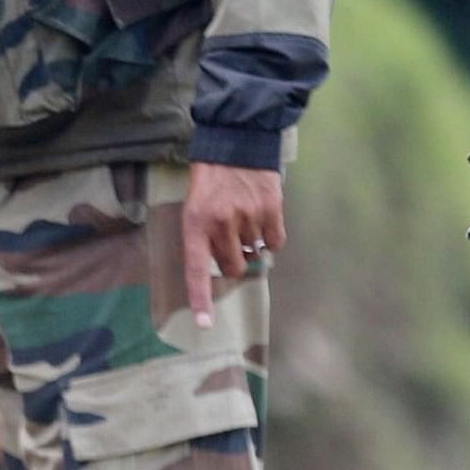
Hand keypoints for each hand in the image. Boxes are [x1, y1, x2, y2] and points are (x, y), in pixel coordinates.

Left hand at [179, 162, 283, 326]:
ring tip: (243, 216)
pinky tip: (263, 218)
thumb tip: (224, 267)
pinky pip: (275, 242)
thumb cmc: (210, 179)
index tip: (204, 325)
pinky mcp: (271, 209)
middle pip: (231, 267)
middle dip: (232, 260)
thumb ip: (203, 236)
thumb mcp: (194, 205)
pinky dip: (271, 237)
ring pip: (255, 253)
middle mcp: (220, 223)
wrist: (235, 143)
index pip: (195, 270)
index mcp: (194, 223)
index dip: (200, 299)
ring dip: (251, 243)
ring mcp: (247, 217)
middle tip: (230, 240)